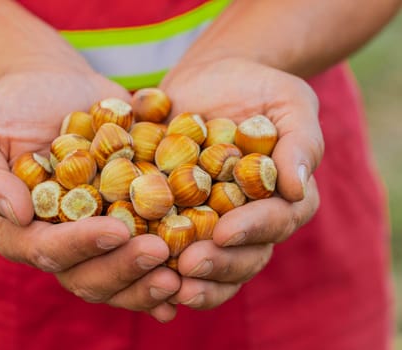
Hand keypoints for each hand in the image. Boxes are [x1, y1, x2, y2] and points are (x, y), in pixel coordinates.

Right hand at [0, 69, 180, 321]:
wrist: (54, 86)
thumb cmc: (10, 110)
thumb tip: (15, 214)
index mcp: (23, 231)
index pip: (47, 250)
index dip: (80, 246)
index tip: (115, 230)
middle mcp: (63, 242)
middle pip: (89, 275)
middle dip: (124, 269)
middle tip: (160, 254)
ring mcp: (98, 234)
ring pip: (121, 274)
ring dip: (151, 280)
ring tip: (184, 272)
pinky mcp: (129, 219)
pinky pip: (148, 252)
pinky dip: (170, 268)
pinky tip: (195, 272)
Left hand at [159, 57, 323, 308]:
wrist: (209, 77)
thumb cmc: (256, 87)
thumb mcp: (289, 102)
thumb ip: (300, 142)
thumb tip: (298, 188)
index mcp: (282, 198)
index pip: (276, 222)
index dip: (252, 230)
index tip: (225, 231)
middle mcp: (249, 219)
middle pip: (243, 256)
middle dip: (218, 265)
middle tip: (189, 267)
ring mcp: (213, 222)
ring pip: (210, 264)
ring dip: (190, 280)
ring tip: (166, 285)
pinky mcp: (177, 216)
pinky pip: (171, 246)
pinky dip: (158, 265)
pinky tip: (138, 271)